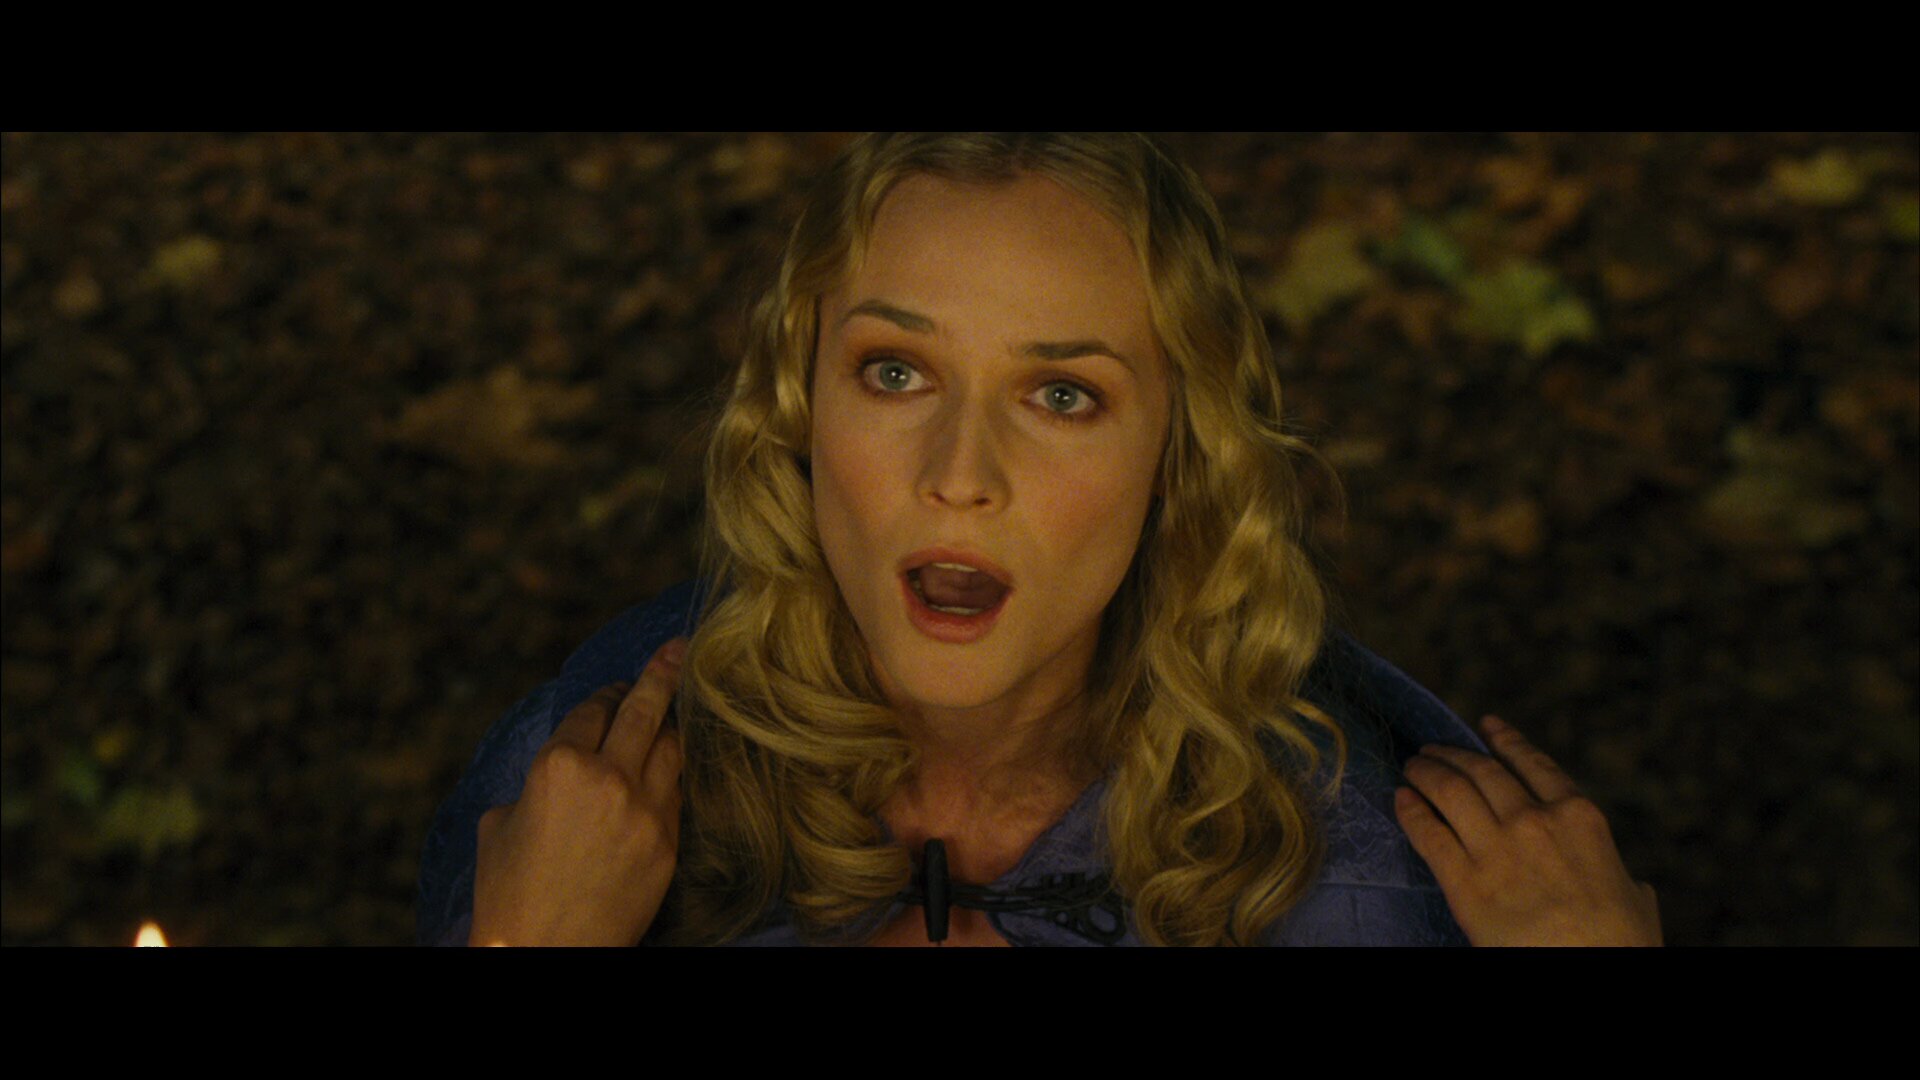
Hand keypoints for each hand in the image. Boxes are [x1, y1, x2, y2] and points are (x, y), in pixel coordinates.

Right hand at [470, 638, 687, 945]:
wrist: (548, 951)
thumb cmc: (509, 894)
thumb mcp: (499, 826)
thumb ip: (532, 786)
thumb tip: (553, 776)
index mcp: (557, 766)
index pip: (591, 711)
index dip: (603, 696)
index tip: (613, 689)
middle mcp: (607, 777)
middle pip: (644, 710)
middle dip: (661, 673)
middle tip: (676, 648)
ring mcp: (645, 809)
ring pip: (672, 747)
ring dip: (672, 725)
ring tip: (677, 708)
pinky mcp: (668, 841)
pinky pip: (678, 792)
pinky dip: (674, 775)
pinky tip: (674, 766)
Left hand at [1394, 715, 1661, 946]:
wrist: (1589, 971)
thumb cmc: (1620, 944)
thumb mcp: (1635, 898)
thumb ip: (1620, 875)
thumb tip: (1630, 883)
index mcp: (1580, 818)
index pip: (1534, 764)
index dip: (1505, 741)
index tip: (1486, 724)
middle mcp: (1534, 821)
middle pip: (1482, 771)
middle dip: (1452, 755)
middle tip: (1432, 750)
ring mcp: (1496, 848)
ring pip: (1450, 791)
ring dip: (1426, 773)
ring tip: (1412, 766)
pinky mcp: (1464, 882)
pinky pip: (1428, 834)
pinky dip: (1410, 811)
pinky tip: (1400, 799)